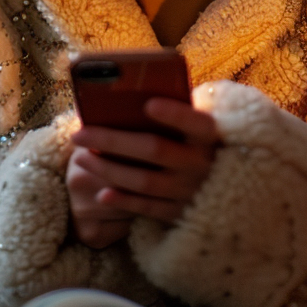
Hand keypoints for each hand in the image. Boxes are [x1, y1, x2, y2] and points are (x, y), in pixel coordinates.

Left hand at [66, 98, 219, 248]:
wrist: (227, 190)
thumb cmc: (199, 144)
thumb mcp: (199, 126)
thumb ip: (179, 110)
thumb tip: (137, 92)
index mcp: (210, 136)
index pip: (196, 122)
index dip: (174, 114)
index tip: (148, 103)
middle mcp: (201, 164)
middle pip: (154, 149)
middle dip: (113, 141)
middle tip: (79, 134)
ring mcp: (190, 191)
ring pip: (144, 181)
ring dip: (109, 171)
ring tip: (81, 159)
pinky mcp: (180, 214)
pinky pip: (148, 209)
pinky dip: (125, 202)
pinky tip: (102, 194)